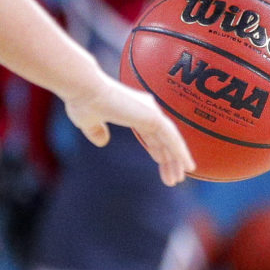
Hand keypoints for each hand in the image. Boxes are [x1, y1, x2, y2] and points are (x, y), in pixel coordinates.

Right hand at [63, 77, 193, 185]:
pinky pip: (172, 138)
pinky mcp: (153, 117)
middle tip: (175, 179)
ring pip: (170, 141)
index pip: (152, 135)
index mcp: (135, 110)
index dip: (158, 151)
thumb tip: (102, 142)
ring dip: (176, 160)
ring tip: (179, 179)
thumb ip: (96, 130)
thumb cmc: (82, 101)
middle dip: (169, 160)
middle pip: (164, 140)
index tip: (162, 164)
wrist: (83, 90)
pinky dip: (180, 152)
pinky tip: (187, 166)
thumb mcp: (88, 121)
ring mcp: (152, 112)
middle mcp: (148, 109)